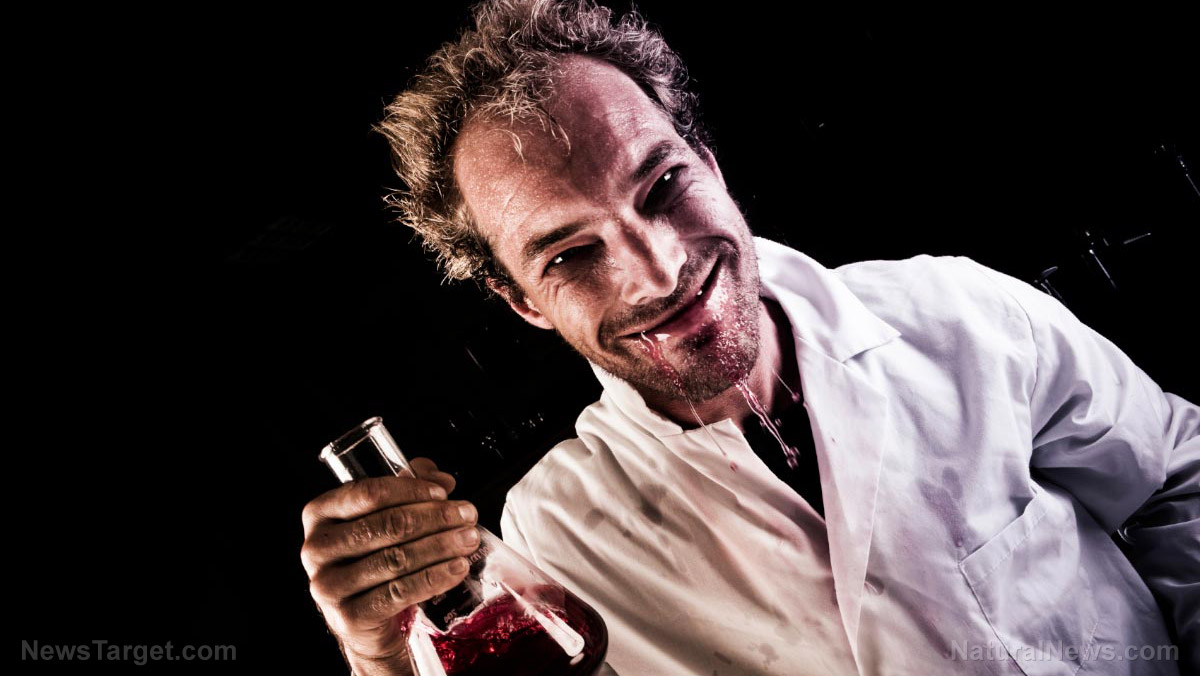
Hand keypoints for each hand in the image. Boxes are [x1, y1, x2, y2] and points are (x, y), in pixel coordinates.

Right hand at [301, 458, 479, 673]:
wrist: (363, 618)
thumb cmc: (372, 557)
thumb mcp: (384, 517)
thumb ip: (408, 489)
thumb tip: (443, 479)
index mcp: (320, 514)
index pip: (368, 493)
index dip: (411, 490)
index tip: (444, 493)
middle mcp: (316, 548)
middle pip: (386, 525)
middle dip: (435, 518)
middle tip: (467, 515)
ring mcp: (328, 585)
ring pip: (396, 558)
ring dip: (440, 546)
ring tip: (469, 540)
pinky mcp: (349, 616)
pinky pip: (400, 593)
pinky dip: (434, 578)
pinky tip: (457, 568)